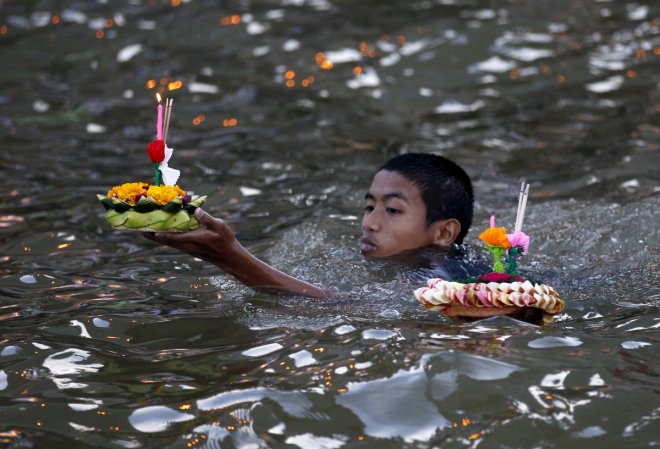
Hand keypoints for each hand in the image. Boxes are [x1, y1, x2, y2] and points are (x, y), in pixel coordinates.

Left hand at [143, 208, 330, 297]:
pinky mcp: (188, 247)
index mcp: (191, 240)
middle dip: (147, 233)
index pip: (170, 236)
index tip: (142, 228)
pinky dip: (162, 235)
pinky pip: (171, 240)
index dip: (155, 232)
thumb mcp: (219, 226)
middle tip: (132, 227)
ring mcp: (185, 247)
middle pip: (162, 239)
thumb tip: (195, 209)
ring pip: (164, 240)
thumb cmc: (225, 242)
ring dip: (152, 235)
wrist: (230, 258)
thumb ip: (207, 218)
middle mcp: (185, 245)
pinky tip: (158, 232)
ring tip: (140, 229)